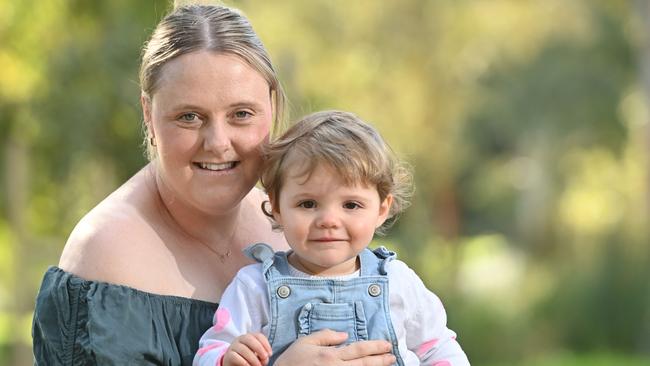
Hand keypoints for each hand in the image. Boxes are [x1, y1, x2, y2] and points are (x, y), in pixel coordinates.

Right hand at [222, 332, 271, 365]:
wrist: (233, 364)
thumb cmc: (247, 359)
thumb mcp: (256, 355)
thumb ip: (262, 355)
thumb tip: (265, 358)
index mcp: (249, 337)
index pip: (258, 336)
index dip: (265, 344)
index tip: (270, 354)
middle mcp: (240, 339)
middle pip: (250, 339)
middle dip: (259, 348)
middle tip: (265, 358)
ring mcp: (233, 346)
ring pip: (243, 348)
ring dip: (253, 358)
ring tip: (258, 365)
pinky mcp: (228, 355)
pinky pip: (235, 357)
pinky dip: (244, 362)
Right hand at [274, 329, 395, 365]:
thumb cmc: (291, 361)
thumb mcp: (305, 342)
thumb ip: (325, 336)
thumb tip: (345, 335)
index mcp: (330, 355)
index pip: (358, 349)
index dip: (374, 347)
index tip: (386, 345)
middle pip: (364, 364)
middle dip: (381, 359)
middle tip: (393, 356)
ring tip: (388, 364)